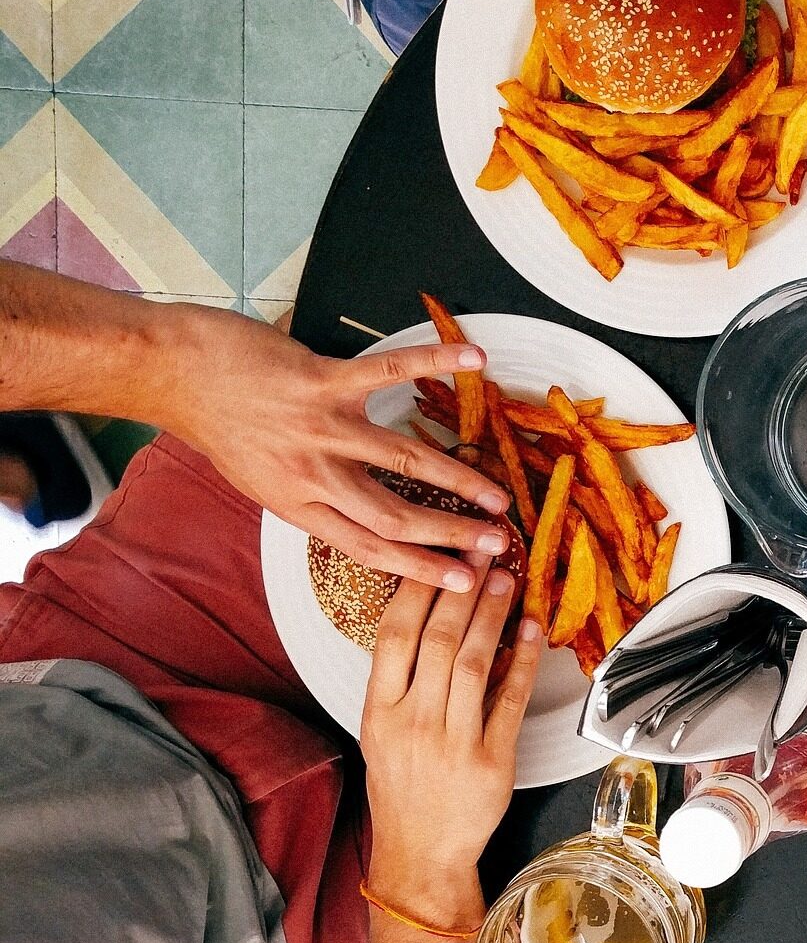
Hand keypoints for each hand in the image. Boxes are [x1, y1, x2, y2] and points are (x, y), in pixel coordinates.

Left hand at [158, 305, 509, 589]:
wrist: (173, 374)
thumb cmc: (218, 424)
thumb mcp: (261, 480)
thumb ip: (311, 496)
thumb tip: (360, 512)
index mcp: (298, 505)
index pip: (369, 548)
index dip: (422, 568)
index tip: (463, 582)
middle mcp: (313, 474)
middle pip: (395, 516)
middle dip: (452, 534)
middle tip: (497, 543)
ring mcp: (320, 427)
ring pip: (403, 460)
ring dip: (458, 479)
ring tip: (497, 494)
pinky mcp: (321, 381)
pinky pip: (388, 372)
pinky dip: (434, 363)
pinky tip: (473, 360)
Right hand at [360, 563, 541, 929]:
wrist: (421, 852)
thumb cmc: (402, 787)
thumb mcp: (381, 730)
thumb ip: (400, 678)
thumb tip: (430, 615)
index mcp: (379, 710)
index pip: (394, 634)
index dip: (418, 588)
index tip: (439, 554)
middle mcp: (413, 721)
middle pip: (439, 640)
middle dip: (463, 589)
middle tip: (482, 550)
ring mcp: (453, 741)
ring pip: (476, 662)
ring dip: (493, 615)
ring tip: (506, 579)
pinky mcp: (492, 760)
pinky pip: (511, 700)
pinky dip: (524, 661)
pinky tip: (532, 630)